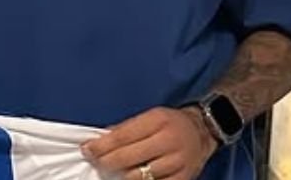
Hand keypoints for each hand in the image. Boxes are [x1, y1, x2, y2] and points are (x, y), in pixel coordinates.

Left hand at [82, 106, 217, 179]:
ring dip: (121, 176)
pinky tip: (131, 179)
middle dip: (107, 162)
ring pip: (140, 176)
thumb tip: (100, 141)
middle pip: (129, 157)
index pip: (123, 136)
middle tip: (96, 163)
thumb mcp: (149, 116)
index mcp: (157, 120)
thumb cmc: (170, 123)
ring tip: (113, 173)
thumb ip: (126, 129)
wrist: (202, 131)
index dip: (101, 145)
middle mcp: (169, 140)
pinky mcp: (184, 178)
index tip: (87, 150)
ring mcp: (177, 162)